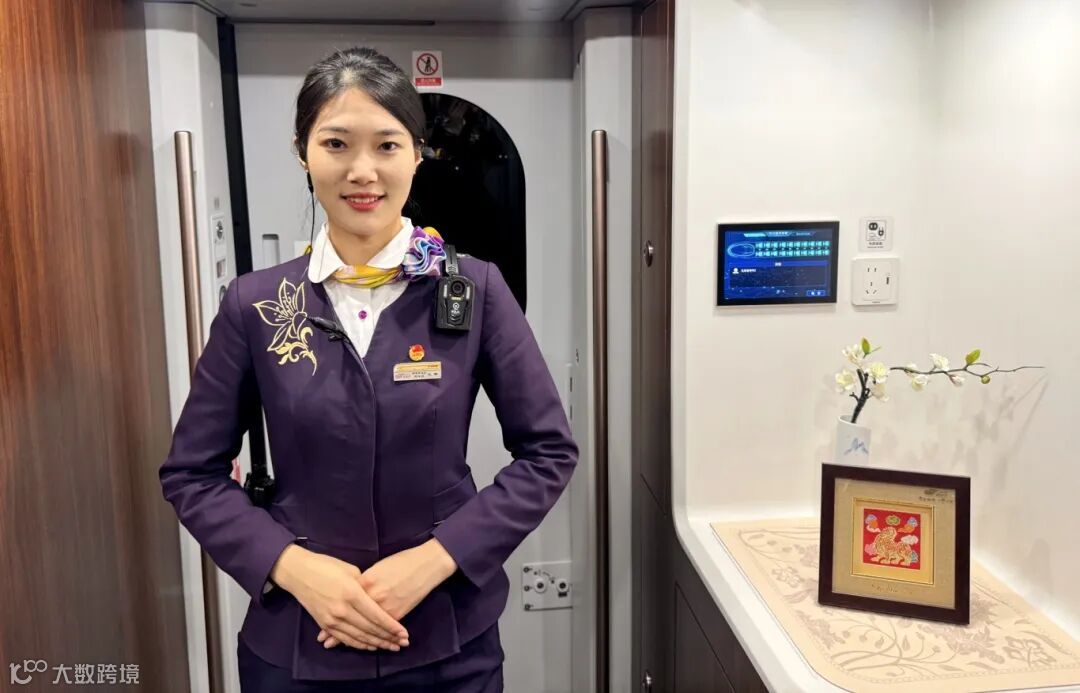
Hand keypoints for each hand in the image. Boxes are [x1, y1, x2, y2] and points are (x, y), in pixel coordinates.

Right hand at [270, 544, 409, 651]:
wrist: (297, 572)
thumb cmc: (326, 565)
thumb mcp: (350, 570)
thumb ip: (365, 586)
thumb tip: (376, 598)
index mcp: (351, 593)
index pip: (376, 615)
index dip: (392, 626)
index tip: (404, 633)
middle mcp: (342, 610)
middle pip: (369, 629)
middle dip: (387, 638)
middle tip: (401, 644)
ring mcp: (331, 619)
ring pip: (358, 637)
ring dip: (376, 644)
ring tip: (390, 647)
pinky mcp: (324, 624)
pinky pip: (345, 638)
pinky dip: (359, 644)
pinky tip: (370, 646)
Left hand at [319, 539, 456, 648]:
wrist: (425, 564)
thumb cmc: (401, 562)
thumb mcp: (376, 568)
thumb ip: (362, 582)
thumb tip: (350, 593)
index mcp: (366, 583)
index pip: (344, 604)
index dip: (332, 617)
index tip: (322, 627)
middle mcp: (373, 598)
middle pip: (352, 619)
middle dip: (338, 633)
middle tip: (326, 643)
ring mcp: (385, 608)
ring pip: (366, 628)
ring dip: (352, 639)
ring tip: (335, 645)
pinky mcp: (397, 614)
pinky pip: (379, 630)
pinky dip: (371, 638)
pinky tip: (364, 643)